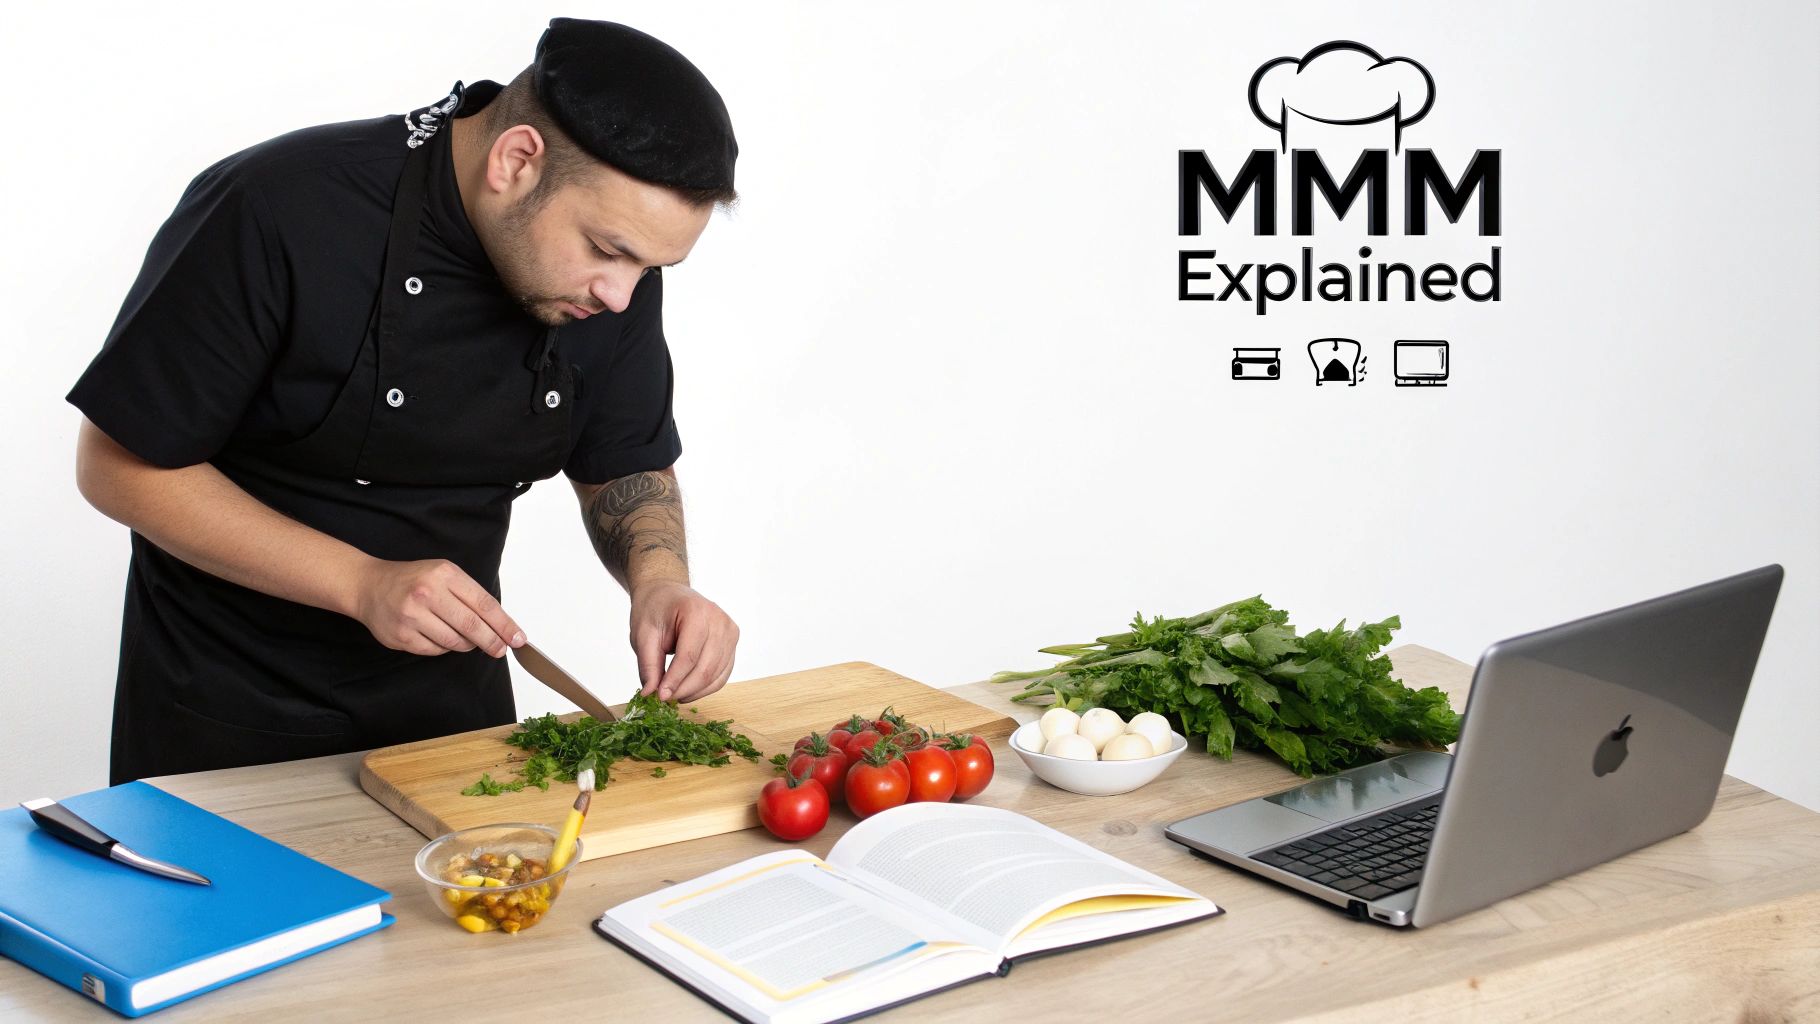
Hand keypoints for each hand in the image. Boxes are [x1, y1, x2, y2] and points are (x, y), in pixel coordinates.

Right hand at [353, 558, 525, 657]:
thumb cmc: (412, 579)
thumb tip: (500, 624)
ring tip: (463, 636)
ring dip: (466, 644)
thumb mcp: (444, 574)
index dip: (504, 625)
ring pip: (454, 642)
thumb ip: (469, 595)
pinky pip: (435, 651)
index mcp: (444, 575)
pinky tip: (438, 635)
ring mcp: (412, 616)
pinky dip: (443, 647)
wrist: (369, 585)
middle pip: (472, 626)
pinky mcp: (401, 636)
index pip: (484, 604)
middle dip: (492, 641)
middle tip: (501, 649)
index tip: (518, 638)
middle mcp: (427, 594)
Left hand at [629, 580, 738, 701]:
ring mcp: (730, 631)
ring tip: (674, 695)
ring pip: (716, 675)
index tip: (660, 696)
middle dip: (684, 689)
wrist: (668, 593)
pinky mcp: (732, 642)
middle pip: (706, 668)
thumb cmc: (655, 609)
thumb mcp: (643, 634)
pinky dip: (706, 687)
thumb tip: (650, 694)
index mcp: (696, 612)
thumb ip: (648, 665)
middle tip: (665, 699)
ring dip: (695, 691)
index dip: (674, 680)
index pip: (688, 655)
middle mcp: (720, 620)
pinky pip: (722, 673)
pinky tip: (688, 691)